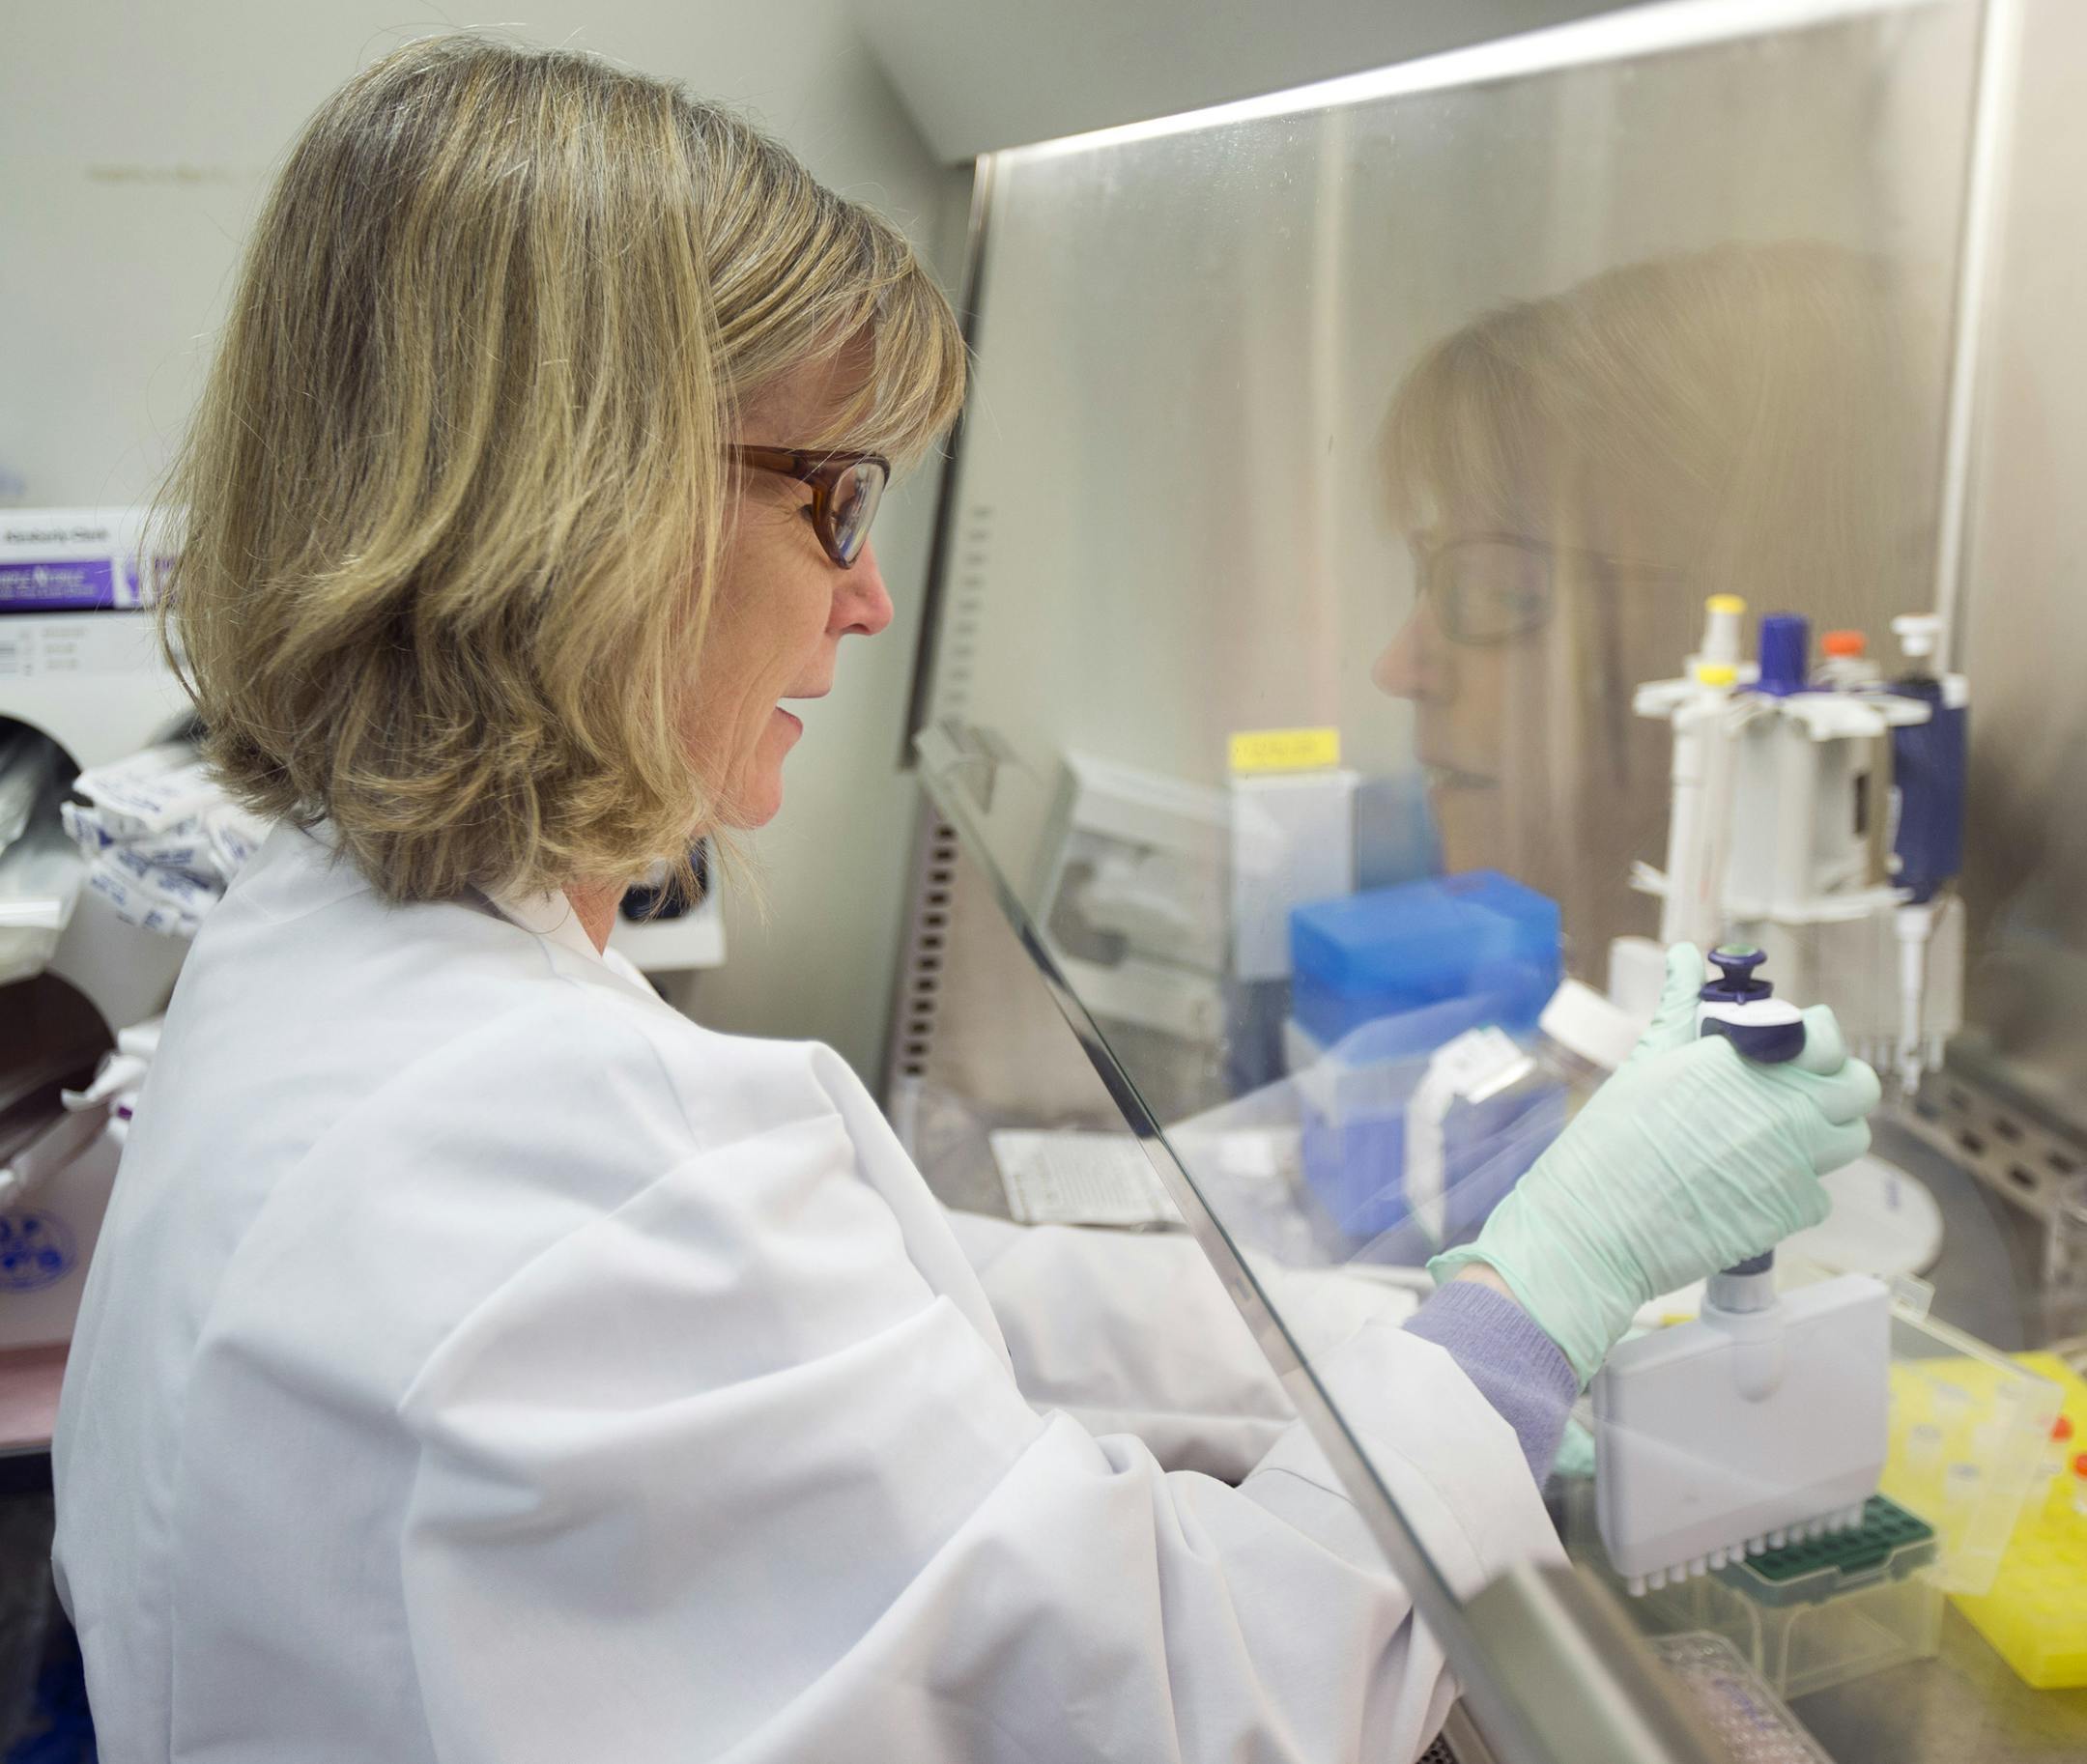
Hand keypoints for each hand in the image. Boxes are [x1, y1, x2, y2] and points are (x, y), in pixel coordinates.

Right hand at [1429, 945, 1880, 1384]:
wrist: (1595, 1229)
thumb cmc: (1609, 1144)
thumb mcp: (1645, 1063)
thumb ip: (1680, 1007)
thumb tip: (1685, 956)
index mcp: (1744, 1061)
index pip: (1825, 1038)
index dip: (1818, 1042)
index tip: (1798, 1048)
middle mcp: (1782, 1107)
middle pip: (1856, 1088)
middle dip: (1836, 1085)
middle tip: (1799, 1092)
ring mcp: (1795, 1162)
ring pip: (1850, 1139)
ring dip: (1826, 1133)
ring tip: (1778, 1138)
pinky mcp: (1795, 1211)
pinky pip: (1821, 1189)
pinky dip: (1796, 1184)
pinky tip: (1751, 1183)